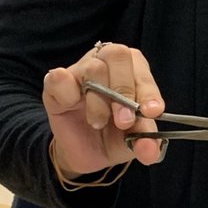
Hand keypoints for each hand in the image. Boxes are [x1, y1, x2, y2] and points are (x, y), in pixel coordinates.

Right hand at [42, 42, 164, 179]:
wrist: (85, 151)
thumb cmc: (115, 135)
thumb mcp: (134, 140)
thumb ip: (145, 140)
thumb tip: (150, 150)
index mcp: (133, 69)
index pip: (142, 69)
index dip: (148, 90)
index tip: (152, 112)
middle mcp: (106, 62)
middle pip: (117, 55)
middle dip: (124, 90)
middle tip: (124, 122)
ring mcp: (79, 70)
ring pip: (93, 68)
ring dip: (99, 101)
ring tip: (99, 123)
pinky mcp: (54, 84)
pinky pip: (59, 78)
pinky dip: (68, 93)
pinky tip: (72, 106)